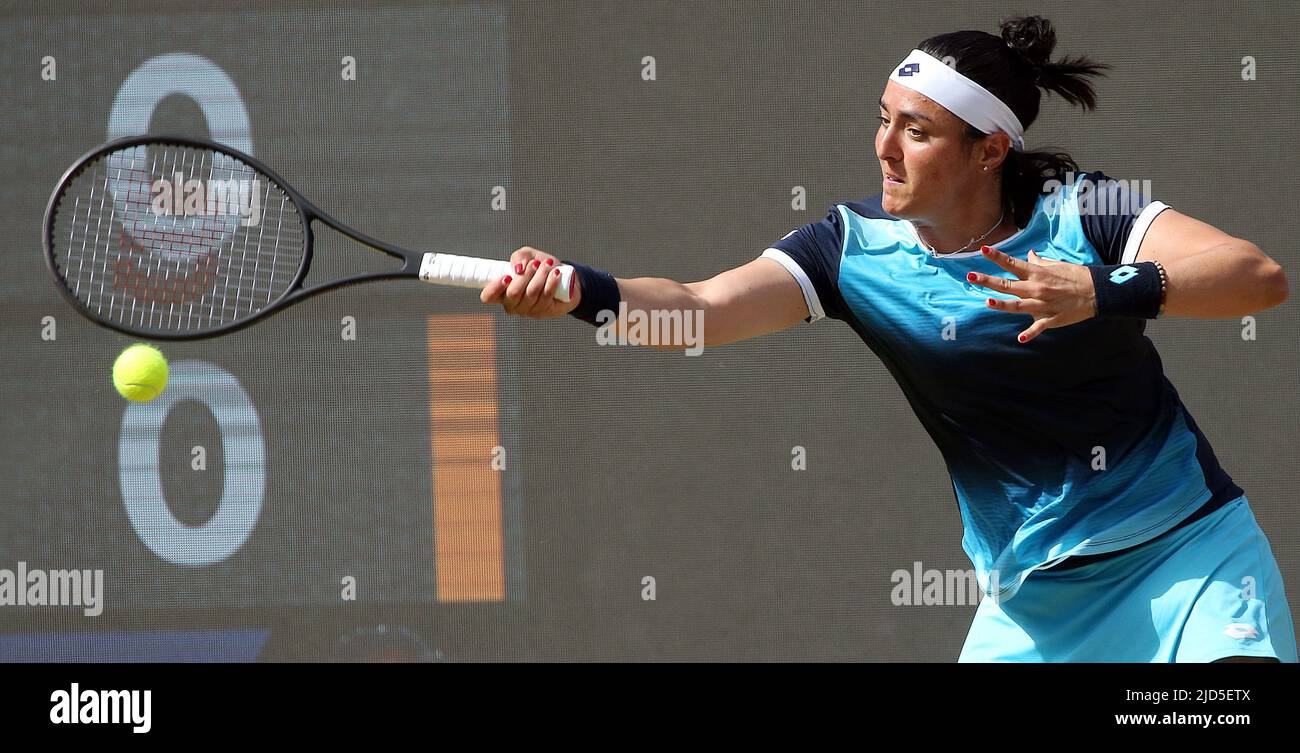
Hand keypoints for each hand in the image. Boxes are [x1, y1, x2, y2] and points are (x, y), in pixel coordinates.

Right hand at [480, 246, 581, 318]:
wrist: (563, 276)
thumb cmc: (540, 266)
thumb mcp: (528, 256)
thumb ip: (519, 257)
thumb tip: (518, 268)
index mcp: (501, 291)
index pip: (488, 296)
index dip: (494, 288)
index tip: (507, 276)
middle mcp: (511, 304)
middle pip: (513, 293)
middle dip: (525, 275)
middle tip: (535, 264)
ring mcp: (527, 310)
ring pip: (531, 294)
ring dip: (540, 276)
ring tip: (547, 264)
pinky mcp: (543, 312)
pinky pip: (545, 297)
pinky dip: (551, 282)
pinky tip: (555, 274)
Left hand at [965, 245, 1096, 343]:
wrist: (1097, 291)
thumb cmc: (1076, 276)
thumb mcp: (1057, 265)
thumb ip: (1039, 262)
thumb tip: (1029, 255)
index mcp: (1037, 274)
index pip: (1012, 264)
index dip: (997, 257)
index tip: (983, 250)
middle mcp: (1036, 288)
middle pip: (1007, 285)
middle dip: (988, 280)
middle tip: (970, 276)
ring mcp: (1043, 304)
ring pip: (1018, 305)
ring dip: (1002, 305)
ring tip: (987, 302)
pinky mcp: (1051, 319)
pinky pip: (1039, 327)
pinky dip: (1030, 333)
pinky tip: (1020, 338)